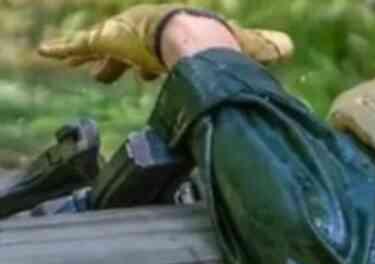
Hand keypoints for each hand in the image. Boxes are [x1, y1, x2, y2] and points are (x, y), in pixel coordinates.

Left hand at [37, 4, 292, 82]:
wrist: (196, 39)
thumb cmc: (220, 43)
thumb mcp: (247, 47)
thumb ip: (264, 48)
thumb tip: (290, 48)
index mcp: (177, 36)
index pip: (162, 51)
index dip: (156, 64)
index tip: (150, 76)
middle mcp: (149, 34)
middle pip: (134, 51)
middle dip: (125, 64)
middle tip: (117, 77)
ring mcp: (126, 36)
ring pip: (105, 48)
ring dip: (98, 61)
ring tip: (89, 73)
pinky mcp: (108, 40)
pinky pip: (78, 44)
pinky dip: (62, 49)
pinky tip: (44, 53)